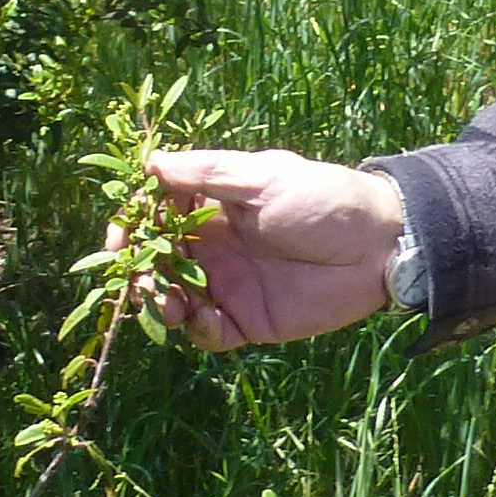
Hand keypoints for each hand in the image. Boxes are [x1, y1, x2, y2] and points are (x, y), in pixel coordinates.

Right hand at [129, 148, 407, 351]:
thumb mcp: (262, 177)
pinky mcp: (247, 320)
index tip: (117, 240)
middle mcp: (212, 246)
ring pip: (175, 300)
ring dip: (161, 304)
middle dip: (140, 273)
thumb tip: (148, 163)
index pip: (154, 216)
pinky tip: (205, 318)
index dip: (130, 227)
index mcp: (211, 206)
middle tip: (140, 282)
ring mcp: (227, 284)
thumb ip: (205, 173)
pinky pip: (208, 333)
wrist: (378, 246)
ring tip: (168, 306)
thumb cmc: (323, 198)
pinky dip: (198, 329)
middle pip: (156, 263)